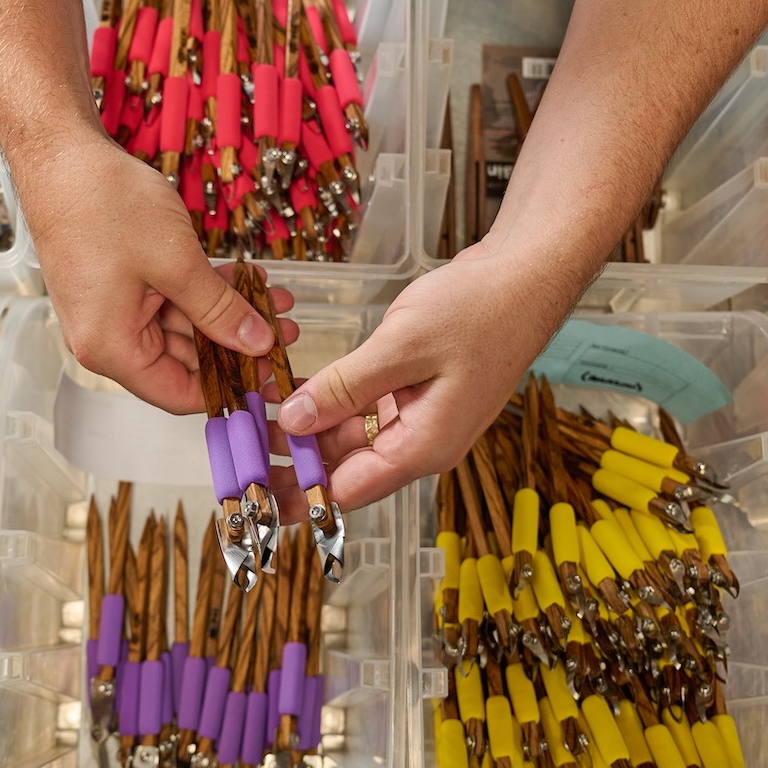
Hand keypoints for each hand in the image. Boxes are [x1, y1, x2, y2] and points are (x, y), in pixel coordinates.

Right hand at [15, 130, 289, 414]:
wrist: (61, 155)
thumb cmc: (103, 205)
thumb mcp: (177, 262)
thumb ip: (219, 310)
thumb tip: (256, 343)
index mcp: (112, 348)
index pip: (179, 395)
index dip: (230, 387)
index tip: (270, 372)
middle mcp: (107, 338)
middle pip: (184, 362)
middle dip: (237, 344)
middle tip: (285, 328)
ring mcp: (112, 311)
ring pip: (183, 328)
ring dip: (227, 314)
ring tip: (275, 299)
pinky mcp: (119, 286)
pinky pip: (169, 302)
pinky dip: (204, 293)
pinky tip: (243, 277)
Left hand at [275, 235, 588, 508]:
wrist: (525, 276)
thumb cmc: (480, 311)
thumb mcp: (401, 347)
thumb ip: (344, 388)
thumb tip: (294, 423)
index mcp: (423, 448)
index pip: (347, 492)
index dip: (298, 488)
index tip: (252, 478)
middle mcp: (422, 443)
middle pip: (345, 468)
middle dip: (295, 457)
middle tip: (242, 442)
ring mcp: (421, 418)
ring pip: (351, 436)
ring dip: (309, 425)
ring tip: (258, 409)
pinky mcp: (417, 393)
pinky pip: (365, 409)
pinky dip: (332, 400)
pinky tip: (296, 387)